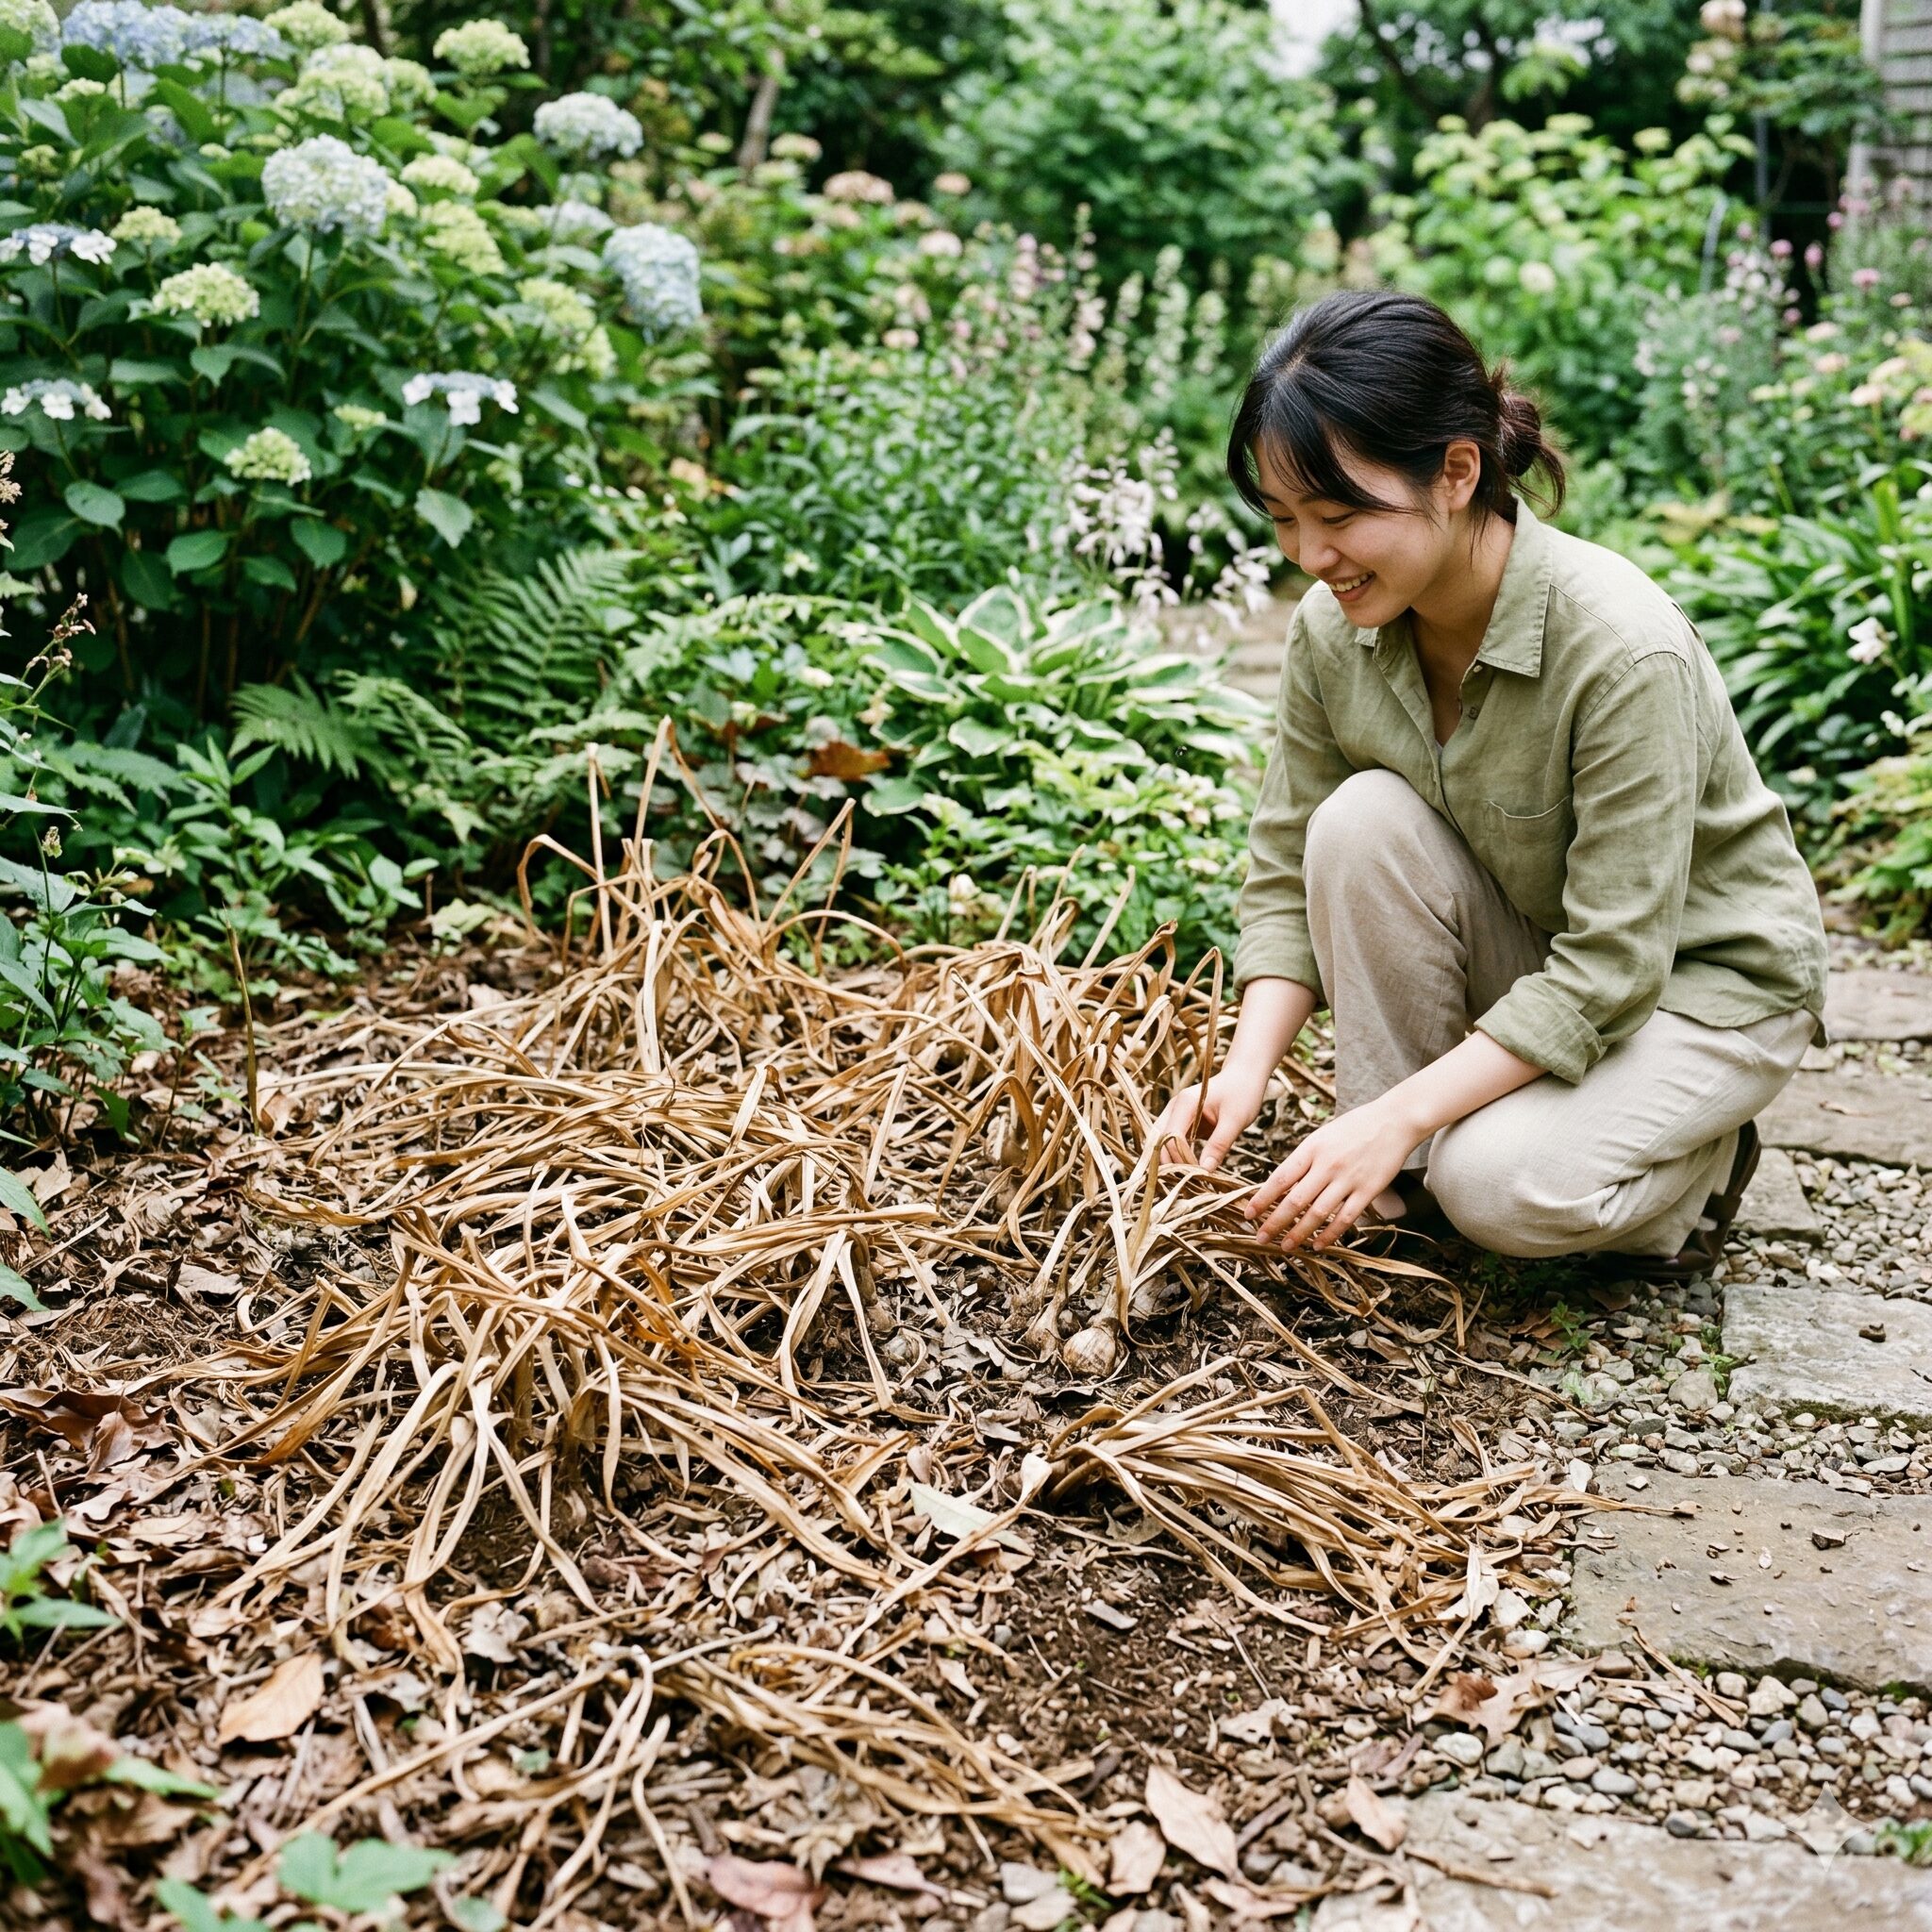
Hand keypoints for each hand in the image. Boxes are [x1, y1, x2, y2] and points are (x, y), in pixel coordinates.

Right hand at [1153, 1064, 1269, 1171]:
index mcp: (1184, 1104)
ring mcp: (1176, 1115)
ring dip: (1170, 1161)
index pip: (1171, 1137)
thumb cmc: (1243, 1093)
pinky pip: (1172, 1143)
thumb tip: (1205, 1171)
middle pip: (1159, 1141)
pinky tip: (1189, 1172)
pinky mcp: (1182, 1123)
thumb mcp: (1235, 1120)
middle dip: (1169, 1163)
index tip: (1199, 1175)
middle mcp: (1174, 1109)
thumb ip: (1219, 1144)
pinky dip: (1178, 1157)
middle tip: (1186, 1184)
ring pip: (1162, 1143)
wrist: (1245, 1076)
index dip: (1181, 1159)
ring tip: (1185, 1180)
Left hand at [1245, 1098, 1419, 1250]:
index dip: (1263, 1198)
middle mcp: (1328, 1164)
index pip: (1281, 1178)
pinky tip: (1318, 1245)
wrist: (1394, 1120)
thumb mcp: (1322, 1136)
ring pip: (1318, 1213)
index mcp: (1312, 1148)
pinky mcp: (1368, 1190)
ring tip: (1286, 1246)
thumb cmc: (1354, 1127)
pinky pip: (1345, 1218)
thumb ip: (1304, 1159)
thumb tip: (1281, 1185)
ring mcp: (1348, 1179)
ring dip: (1299, 1233)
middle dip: (1275, 1222)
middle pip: (1295, 1200)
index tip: (1249, 1213)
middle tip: (1260, 1237)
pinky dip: (1330, 1234)